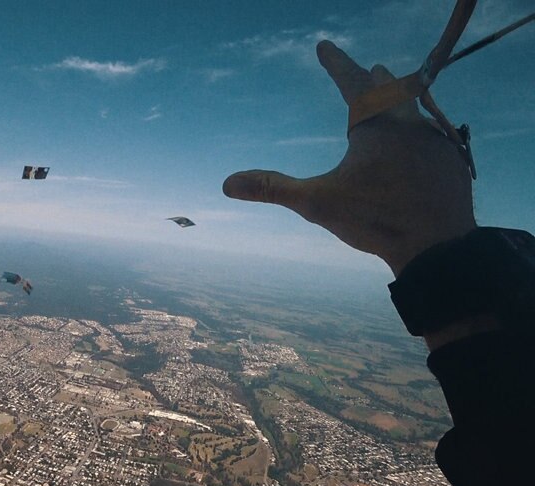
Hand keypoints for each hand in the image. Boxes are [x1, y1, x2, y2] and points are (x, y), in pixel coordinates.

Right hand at [223, 40, 475, 275]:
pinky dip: (418, 134)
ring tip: (396, 101)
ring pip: (416, 112)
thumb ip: (273, 189)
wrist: (439, 245)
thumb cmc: (376, 218)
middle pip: (392, 91)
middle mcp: (408, 125)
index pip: (352, 82)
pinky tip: (418, 146)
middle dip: (376, 80)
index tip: (324, 46)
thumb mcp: (317, 203)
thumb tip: (228, 183)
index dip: (336, 63)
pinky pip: (432, 138)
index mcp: (375, 126)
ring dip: (402, 103)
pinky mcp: (450, 164)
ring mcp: (435, 143)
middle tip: (372, 70)